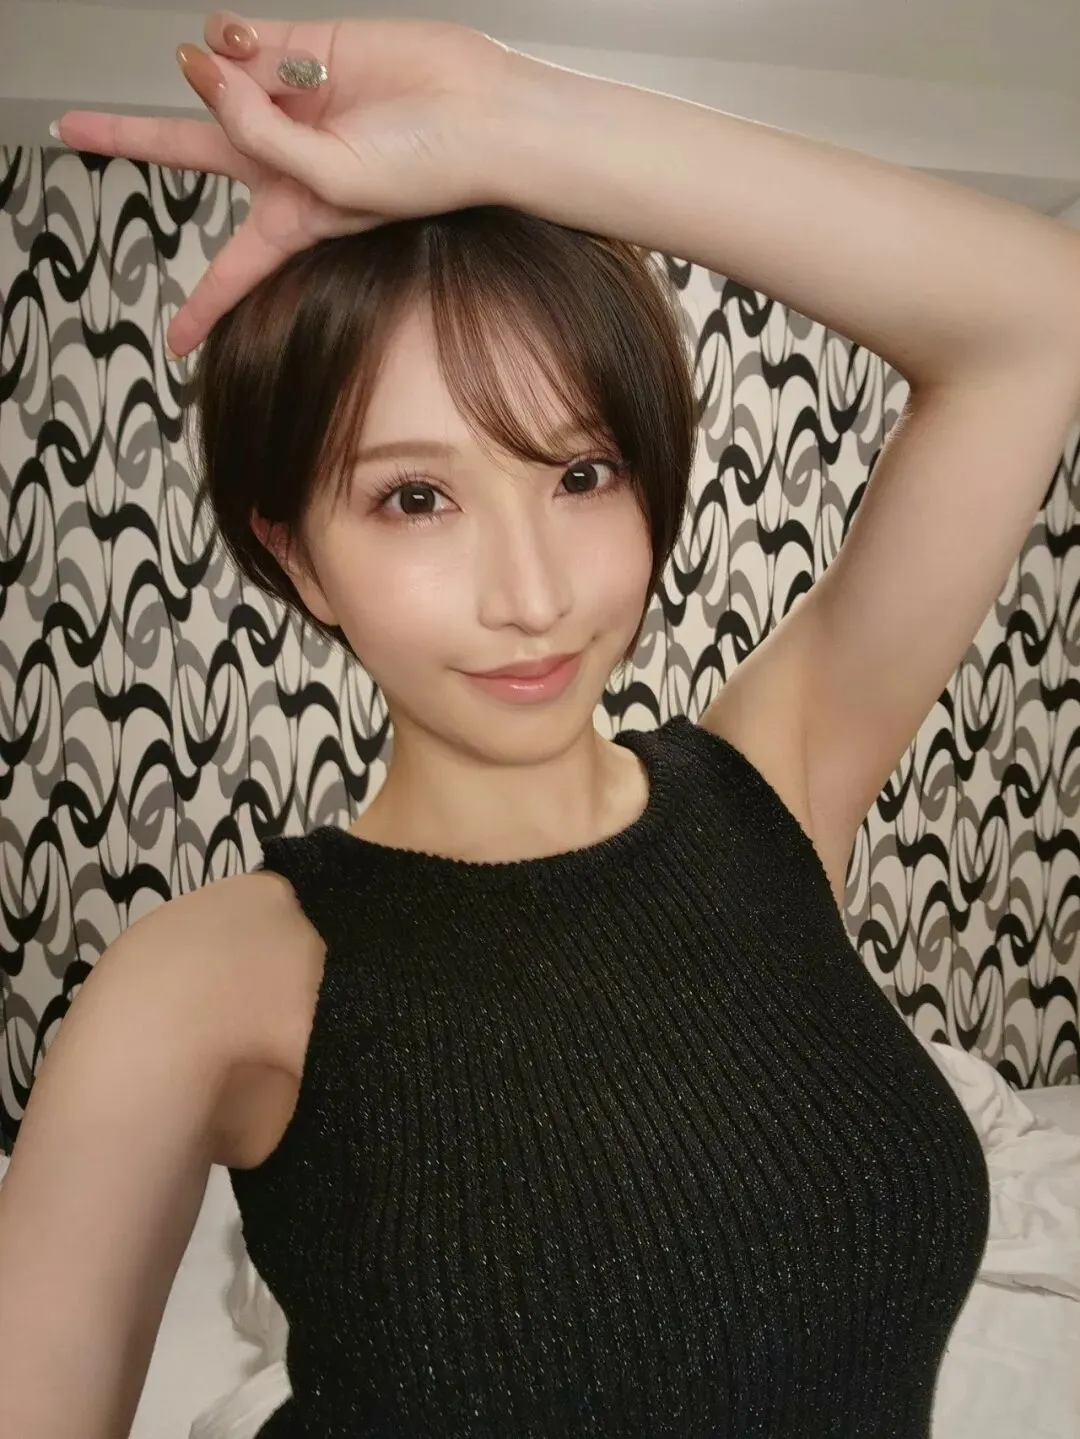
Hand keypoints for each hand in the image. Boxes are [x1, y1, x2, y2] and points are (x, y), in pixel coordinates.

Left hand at [53, 12, 520, 357]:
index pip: (234, 272)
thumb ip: (259, 134)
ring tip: (254, 78)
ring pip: (212, 77)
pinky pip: (239, 37)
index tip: (175, 344)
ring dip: (215, 75)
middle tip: (73, 129)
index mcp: (292, 218)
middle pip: (186, 150)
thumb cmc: (428, 172)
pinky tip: (244, 46)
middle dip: (129, 137)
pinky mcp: (303, 47)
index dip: (202, 309)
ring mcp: (289, 100)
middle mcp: (282, 157)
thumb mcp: (332, 184)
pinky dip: (229, 38)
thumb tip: (202, 67)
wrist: (479, 113)